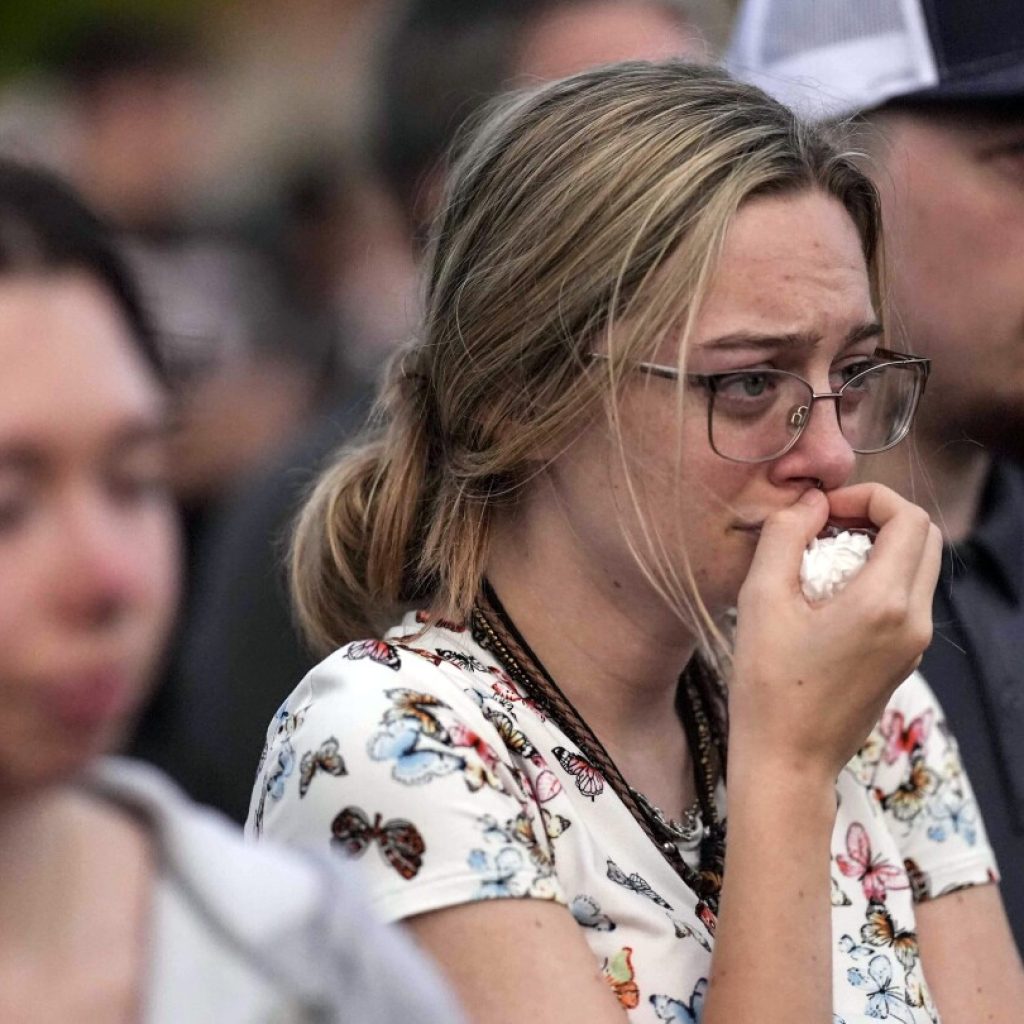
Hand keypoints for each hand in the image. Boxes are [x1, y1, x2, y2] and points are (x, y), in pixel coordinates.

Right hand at [729, 483, 940, 782]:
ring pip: (917, 568)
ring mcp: (914, 644)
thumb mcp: (761, 600)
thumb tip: (809, 502)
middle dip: (877, 518)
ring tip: (820, 561)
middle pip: (923, 538)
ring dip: (877, 547)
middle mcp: (913, 621)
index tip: (823, 510)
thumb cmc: (768, 685)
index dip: (867, 497)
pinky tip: (828, 596)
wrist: (787, 761)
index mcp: (884, 602)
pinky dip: (877, 578)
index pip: (908, 518)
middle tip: (826, 527)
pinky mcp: (904, 659)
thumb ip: (785, 536)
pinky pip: (906, 599)